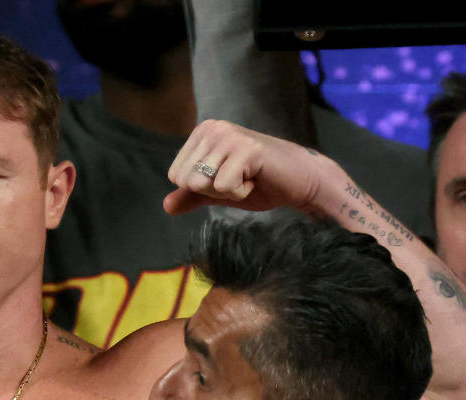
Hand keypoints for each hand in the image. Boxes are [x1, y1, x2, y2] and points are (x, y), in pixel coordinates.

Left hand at [162, 119, 332, 217]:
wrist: (299, 181)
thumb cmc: (260, 183)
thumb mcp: (218, 192)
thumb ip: (192, 196)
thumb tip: (166, 206)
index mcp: (202, 133)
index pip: (175, 175)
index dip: (201, 188)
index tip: (226, 177)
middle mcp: (213, 128)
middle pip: (186, 180)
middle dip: (212, 191)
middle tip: (238, 179)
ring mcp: (229, 136)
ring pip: (202, 184)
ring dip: (227, 192)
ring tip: (248, 177)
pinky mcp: (246, 148)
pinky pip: (224, 187)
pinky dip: (240, 192)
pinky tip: (256, 178)